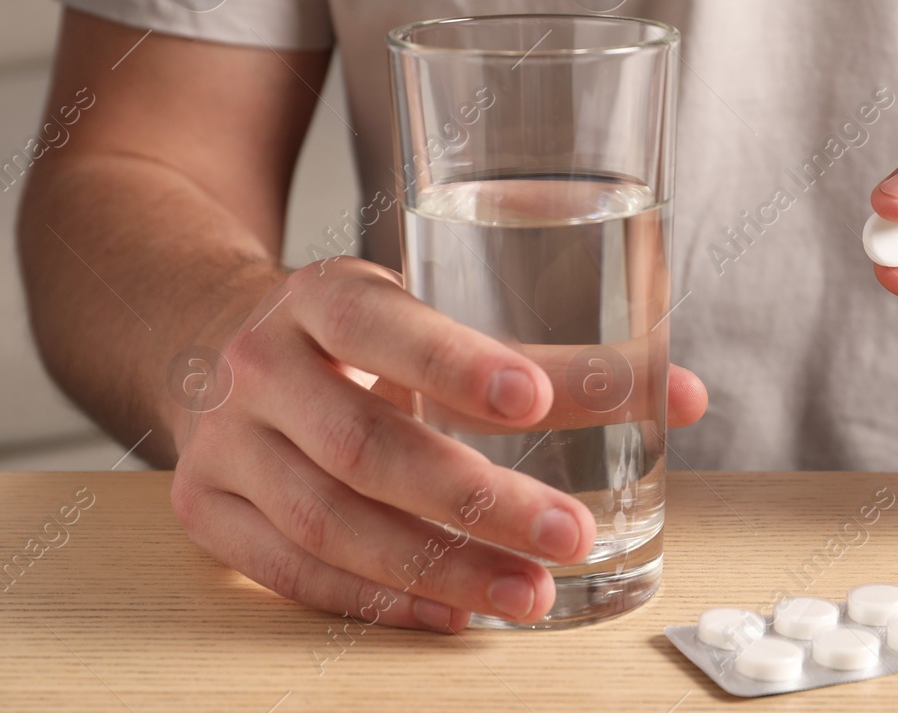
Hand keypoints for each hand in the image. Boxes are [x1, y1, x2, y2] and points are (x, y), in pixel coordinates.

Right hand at [167, 257, 707, 630]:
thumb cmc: (358, 333)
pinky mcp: (207, 511)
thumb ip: (549, 356)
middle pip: (366, 445)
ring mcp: (223, 444)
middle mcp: (260, 366)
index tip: (532, 401)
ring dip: (439, 567)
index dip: (454, 364)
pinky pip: (294, 571)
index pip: (381, 327)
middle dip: (475, 499)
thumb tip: (681, 397)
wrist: (212, 341)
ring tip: (531, 592)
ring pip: (330, 521)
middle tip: (569, 534)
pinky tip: (455, 610)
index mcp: (322, 295)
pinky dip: (380, 598)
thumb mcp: (431, 312)